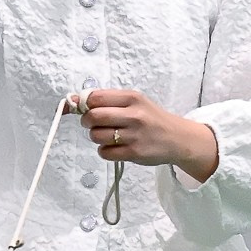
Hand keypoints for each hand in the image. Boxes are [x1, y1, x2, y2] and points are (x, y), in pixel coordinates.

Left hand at [78, 89, 218, 181]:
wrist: (178, 139)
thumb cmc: (152, 119)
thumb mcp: (135, 102)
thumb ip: (107, 100)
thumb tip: (72, 101)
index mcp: (132, 98)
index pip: (96, 97)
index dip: (85, 104)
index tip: (87, 109)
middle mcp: (134, 115)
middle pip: (93, 117)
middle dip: (88, 122)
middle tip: (95, 124)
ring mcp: (134, 135)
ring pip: (96, 136)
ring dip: (97, 137)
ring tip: (109, 136)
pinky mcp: (134, 153)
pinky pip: (104, 153)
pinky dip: (105, 151)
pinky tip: (116, 147)